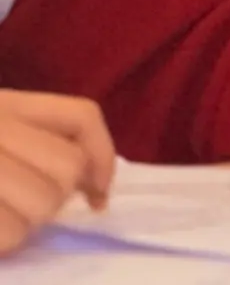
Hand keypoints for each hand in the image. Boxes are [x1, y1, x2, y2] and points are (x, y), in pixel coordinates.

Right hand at [0, 91, 114, 256]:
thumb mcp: (3, 134)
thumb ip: (45, 145)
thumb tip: (95, 188)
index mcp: (4, 106)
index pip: (82, 117)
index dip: (101, 158)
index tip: (98, 196)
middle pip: (68, 166)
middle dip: (54, 197)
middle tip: (20, 206)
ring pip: (44, 201)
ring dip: (27, 222)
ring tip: (2, 216)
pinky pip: (10, 233)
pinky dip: (3, 241)